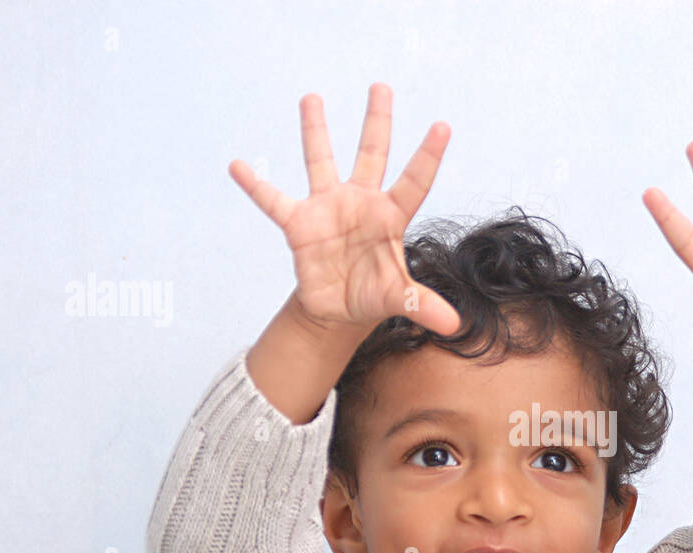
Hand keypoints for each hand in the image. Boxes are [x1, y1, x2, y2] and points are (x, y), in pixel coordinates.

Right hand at [229, 83, 461, 336]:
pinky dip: (255, 185)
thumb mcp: (398, 299)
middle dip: (377, 122)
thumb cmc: (374, 295)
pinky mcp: (299, 224)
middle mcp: (361, 203)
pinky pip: (273, 200)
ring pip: (322, 161)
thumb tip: (455, 326)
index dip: (428, 156)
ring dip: (316, 131)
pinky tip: (238, 166)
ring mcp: (328, 208)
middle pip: (372, 154)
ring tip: (312, 97)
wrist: (339, 309)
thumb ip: (423, 305)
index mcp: (391, 217)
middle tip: (381, 86)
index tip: (443, 125)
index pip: (414, 181)